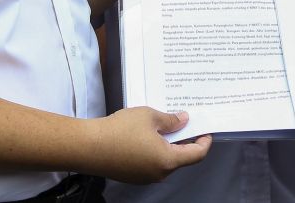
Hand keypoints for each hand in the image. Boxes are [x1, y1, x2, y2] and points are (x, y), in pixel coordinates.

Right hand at [90, 108, 210, 183]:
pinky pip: (150, 164)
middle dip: (184, 141)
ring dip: (168, 145)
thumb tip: (183, 120)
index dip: (204, 142)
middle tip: (183, 122)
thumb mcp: (149, 116)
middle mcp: (159, 173)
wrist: (88, 147)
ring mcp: (145, 178)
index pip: (196, 155)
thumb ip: (171, 120)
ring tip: (162, 126)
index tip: (206, 130)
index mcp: (168, 160)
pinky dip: (154, 151)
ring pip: (164, 161)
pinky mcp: (132, 176)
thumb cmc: (120, 130)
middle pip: (180, 159)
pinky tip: (146, 136)